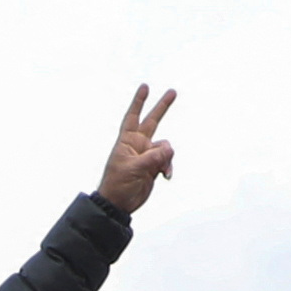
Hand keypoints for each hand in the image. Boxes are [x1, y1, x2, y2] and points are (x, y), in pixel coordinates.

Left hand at [97, 83, 178, 213]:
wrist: (119, 204)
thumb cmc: (118, 184)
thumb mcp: (134, 169)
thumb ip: (153, 157)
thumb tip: (170, 149)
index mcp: (127, 141)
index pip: (132, 117)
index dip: (138, 102)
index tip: (145, 87)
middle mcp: (138, 145)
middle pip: (152, 121)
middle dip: (162, 107)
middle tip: (173, 91)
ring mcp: (147, 155)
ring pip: (165, 147)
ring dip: (167, 157)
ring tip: (162, 170)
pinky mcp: (154, 166)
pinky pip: (167, 160)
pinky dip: (168, 167)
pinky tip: (166, 176)